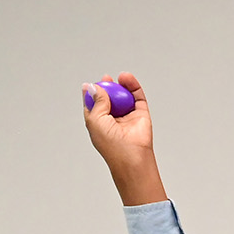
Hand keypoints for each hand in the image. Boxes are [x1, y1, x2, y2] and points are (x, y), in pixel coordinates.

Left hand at [83, 71, 165, 204]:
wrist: (131, 156)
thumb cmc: (111, 144)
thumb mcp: (95, 119)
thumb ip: (96, 101)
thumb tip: (94, 87)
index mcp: (98, 123)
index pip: (94, 105)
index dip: (93, 93)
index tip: (92, 85)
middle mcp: (113, 119)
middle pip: (109, 98)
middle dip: (108, 86)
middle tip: (106, 78)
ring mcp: (127, 116)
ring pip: (124, 95)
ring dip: (121, 85)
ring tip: (120, 77)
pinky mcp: (140, 114)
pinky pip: (137, 96)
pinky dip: (133, 86)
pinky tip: (127, 79)